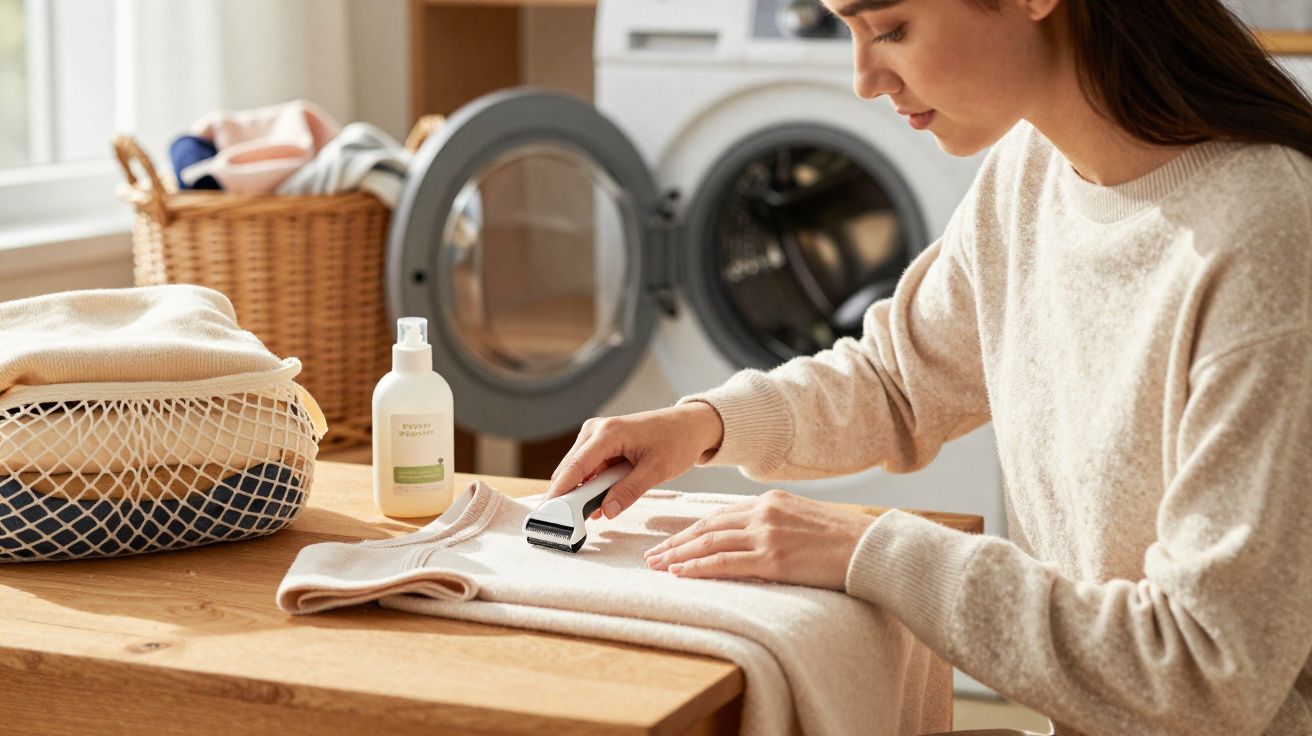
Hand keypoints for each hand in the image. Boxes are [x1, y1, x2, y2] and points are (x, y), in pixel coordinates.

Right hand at [544, 402, 724, 519]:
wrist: (690, 425)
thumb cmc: (677, 440)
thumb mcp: (657, 470)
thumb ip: (629, 491)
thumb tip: (607, 511)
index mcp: (608, 433)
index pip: (575, 466)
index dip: (560, 492)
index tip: (549, 514)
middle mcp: (596, 430)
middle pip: (570, 470)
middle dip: (569, 497)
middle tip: (571, 525)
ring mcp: (596, 436)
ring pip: (576, 472)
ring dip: (582, 493)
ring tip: (592, 513)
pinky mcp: (600, 445)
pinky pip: (588, 470)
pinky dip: (591, 487)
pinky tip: (600, 504)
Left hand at [643, 489, 874, 590]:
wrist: (870, 547)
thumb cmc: (843, 537)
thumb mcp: (804, 517)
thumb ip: (776, 521)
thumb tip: (754, 535)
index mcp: (770, 501)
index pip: (720, 515)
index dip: (693, 529)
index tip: (673, 540)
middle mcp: (763, 513)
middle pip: (708, 527)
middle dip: (677, 542)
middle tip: (653, 555)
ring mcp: (766, 535)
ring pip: (709, 544)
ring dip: (679, 555)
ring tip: (658, 566)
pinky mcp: (773, 559)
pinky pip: (725, 564)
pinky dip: (698, 568)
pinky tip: (680, 574)